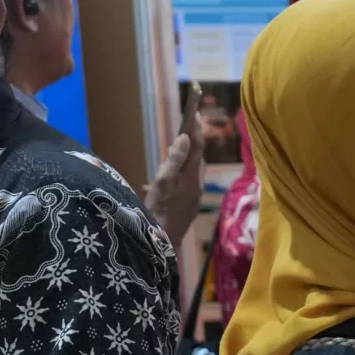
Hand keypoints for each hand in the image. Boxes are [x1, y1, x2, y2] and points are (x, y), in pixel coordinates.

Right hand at [144, 110, 203, 243]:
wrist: (163, 243)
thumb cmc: (159, 211)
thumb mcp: (163, 182)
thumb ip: (174, 160)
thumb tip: (185, 138)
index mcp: (192, 177)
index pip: (197, 147)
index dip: (195, 129)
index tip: (195, 112)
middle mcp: (197, 185)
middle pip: (193, 159)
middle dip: (183, 150)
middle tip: (169, 149)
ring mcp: (193, 196)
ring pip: (187, 173)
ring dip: (176, 167)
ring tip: (159, 172)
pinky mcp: (188, 205)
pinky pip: (182, 185)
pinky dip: (172, 181)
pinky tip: (157, 189)